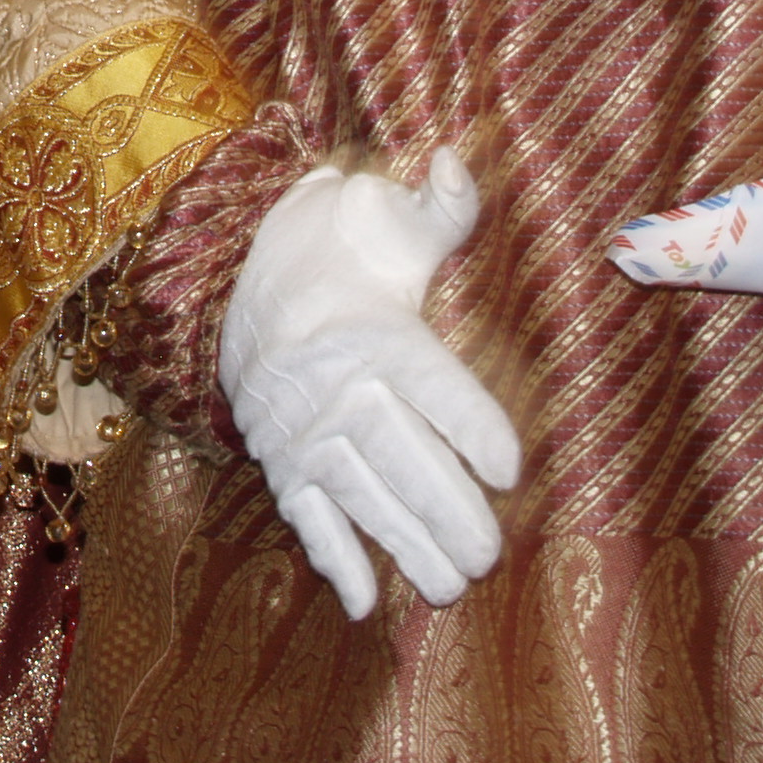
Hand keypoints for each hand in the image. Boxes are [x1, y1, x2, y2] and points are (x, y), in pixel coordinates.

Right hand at [220, 153, 518, 614]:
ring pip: (357, 493)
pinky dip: (333, 559)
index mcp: (372, 327)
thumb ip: (442, 206)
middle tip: (489, 555)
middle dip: (444, 508)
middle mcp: (332, 380)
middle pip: (395, 450)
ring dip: (402, 544)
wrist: (252, 275)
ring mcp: (302, 426)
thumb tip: (458, 160)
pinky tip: (368, 603)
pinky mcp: (281, 457)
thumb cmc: (350, 250)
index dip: (469, 424)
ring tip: (451, 586)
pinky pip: (305, 513)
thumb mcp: (394, 220)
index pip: (428, 380)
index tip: (510, 466)